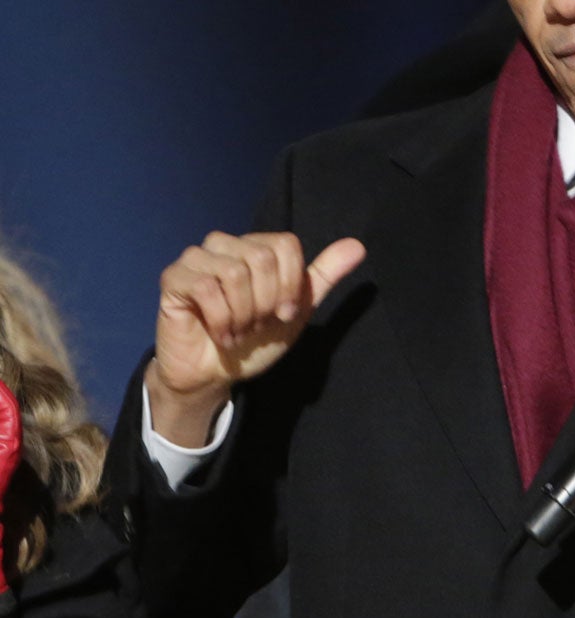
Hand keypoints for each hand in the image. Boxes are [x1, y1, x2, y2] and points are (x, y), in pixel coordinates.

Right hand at [147, 231, 365, 445]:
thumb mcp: (297, 309)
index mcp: (256, 247)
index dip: (290, 284)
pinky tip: (219, 333)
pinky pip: (205, 288)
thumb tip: (357, 246)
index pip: (285, 245)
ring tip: (238, 330)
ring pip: (234, 273)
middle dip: (267, 302)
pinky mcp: (173, 279)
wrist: (217, 373)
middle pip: (262, 257)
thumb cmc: (256, 339)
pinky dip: (220, 319)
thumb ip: (323, 277)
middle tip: (256, 324)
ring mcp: (196, 259)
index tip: (284, 313)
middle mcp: (225, 244)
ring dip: (243, 314)